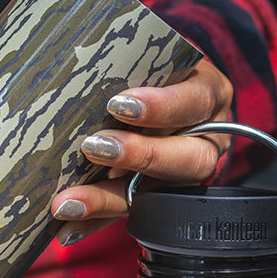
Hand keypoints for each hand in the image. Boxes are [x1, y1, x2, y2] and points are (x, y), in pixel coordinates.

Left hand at [49, 58, 232, 245]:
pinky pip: (131, 214)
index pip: (195, 101)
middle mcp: (206, 137)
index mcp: (209, 92)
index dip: (162, 106)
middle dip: (140, 156)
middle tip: (95, 149)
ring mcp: (184, 172)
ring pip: (157, 194)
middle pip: (188, 157)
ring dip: (108, 200)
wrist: (158, 83)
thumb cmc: (150, 64)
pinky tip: (68, 225)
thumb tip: (77, 63)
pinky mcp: (160, 196)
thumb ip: (128, 59)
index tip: (120, 104)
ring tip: (67, 201)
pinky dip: (96, 220)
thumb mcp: (151, 52)